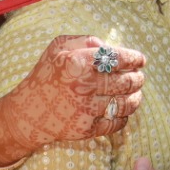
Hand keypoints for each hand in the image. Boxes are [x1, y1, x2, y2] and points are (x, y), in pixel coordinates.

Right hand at [0, 36, 146, 161]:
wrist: (28, 112)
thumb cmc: (46, 75)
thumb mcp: (59, 47)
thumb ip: (86, 41)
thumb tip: (111, 47)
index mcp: (78, 62)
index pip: (118, 58)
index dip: (134, 59)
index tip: (140, 60)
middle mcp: (84, 86)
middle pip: (127, 81)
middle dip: (138, 78)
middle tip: (138, 77)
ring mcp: (86, 110)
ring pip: (127, 103)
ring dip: (136, 97)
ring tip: (135, 93)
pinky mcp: (87, 129)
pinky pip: (117, 123)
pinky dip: (124, 117)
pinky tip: (122, 110)